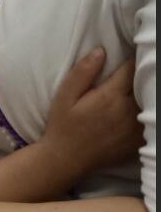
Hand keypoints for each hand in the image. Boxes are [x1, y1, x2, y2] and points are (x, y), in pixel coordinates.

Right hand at [42, 49, 142, 178]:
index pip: (131, 69)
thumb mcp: (64, 97)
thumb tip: (101, 51)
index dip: (131, 61)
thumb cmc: (62, 127)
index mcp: (109, 97)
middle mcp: (127, 111)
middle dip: (139, 77)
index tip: (126, 60)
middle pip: (143, 85)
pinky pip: (148, 122)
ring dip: (143, 95)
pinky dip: (145, 114)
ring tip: (134, 92)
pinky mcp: (137, 141)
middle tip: (128, 77)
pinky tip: (134, 113)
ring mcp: (135, 128)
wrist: (65, 161)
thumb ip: (82, 73)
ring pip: (148, 102)